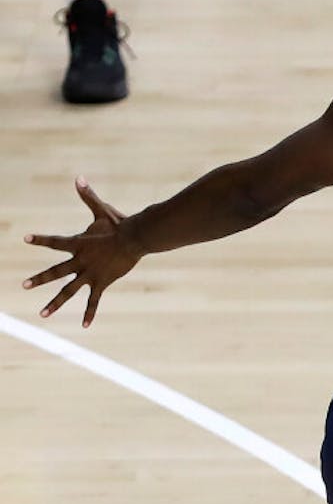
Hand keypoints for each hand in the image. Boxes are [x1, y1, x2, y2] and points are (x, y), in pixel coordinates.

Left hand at [22, 177, 140, 326]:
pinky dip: (89, 312)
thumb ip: (88, 197)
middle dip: (39, 279)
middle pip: (56, 271)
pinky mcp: (102, 282)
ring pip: (69, 290)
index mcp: (79, 243)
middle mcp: (81, 260)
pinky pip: (94, 300)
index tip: (26, 239)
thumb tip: (78, 178)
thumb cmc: (120, 223)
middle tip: (23, 285)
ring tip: (42, 314)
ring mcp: (91, 273)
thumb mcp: (102, 211)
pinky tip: (84, 325)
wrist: (138, 238)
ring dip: (55, 303)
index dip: (40, 240)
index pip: (55, 242)